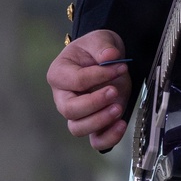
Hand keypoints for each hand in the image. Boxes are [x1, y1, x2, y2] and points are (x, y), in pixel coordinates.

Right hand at [47, 29, 131, 150]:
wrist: (106, 60)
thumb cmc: (96, 50)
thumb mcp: (100, 39)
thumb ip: (103, 46)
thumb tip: (110, 56)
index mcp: (59, 74)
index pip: (75, 80)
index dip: (99, 75)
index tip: (119, 67)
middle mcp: (63, 97)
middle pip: (69, 110)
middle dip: (94, 103)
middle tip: (114, 91)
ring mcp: (77, 113)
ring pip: (78, 128)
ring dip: (100, 121)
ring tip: (118, 108)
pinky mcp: (93, 124)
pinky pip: (95, 141)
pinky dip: (108, 137)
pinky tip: (122, 124)